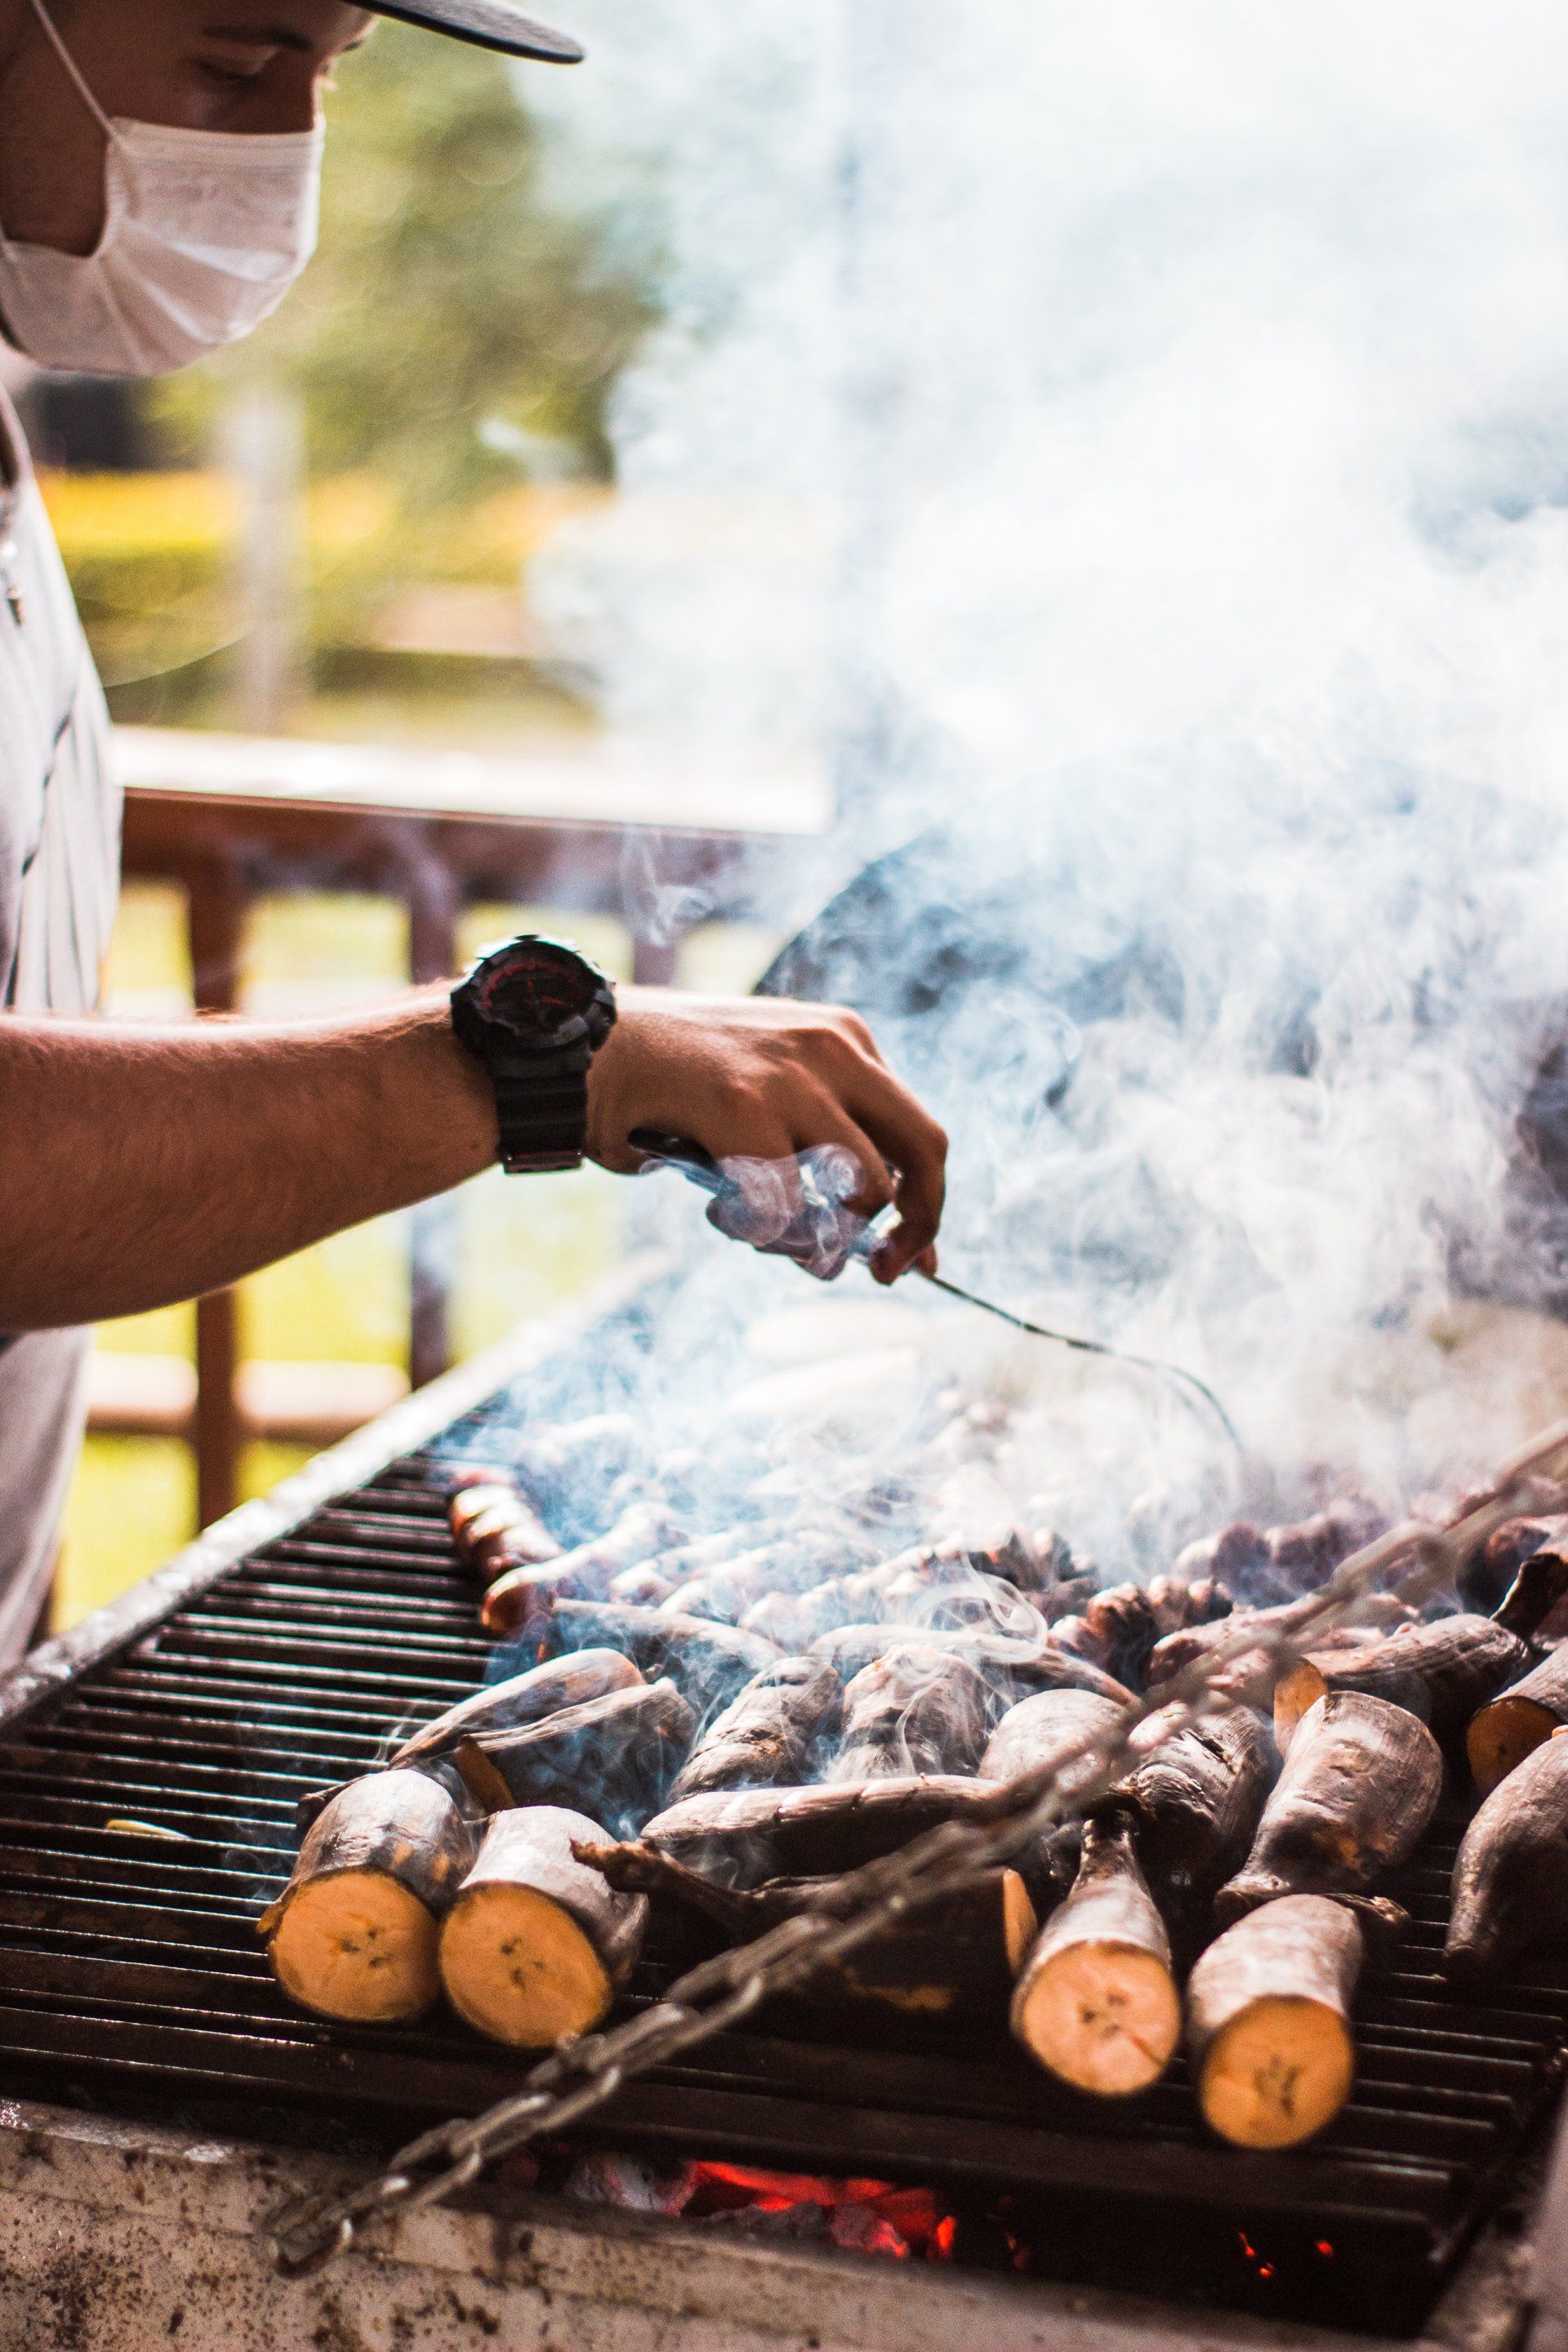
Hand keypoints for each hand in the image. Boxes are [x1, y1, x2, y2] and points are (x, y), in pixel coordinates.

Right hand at [585, 988, 946, 1282]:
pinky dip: (766, 1236)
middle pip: (926, 1149)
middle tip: (885, 1272)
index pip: (917, 1129)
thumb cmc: (667, 1083)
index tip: (911, 1254)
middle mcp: (834, 1048)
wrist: (582, 1045)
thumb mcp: (763, 1095)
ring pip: (867, 1187)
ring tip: (773, 1241)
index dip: (925, 1202)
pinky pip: (790, 1209)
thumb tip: (874, 1239)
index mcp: (844, 1039)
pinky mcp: (744, 1106)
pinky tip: (725, 1218)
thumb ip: (820, 1146)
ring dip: (828, 1240)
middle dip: (917, 1226)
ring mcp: (793, 1075)